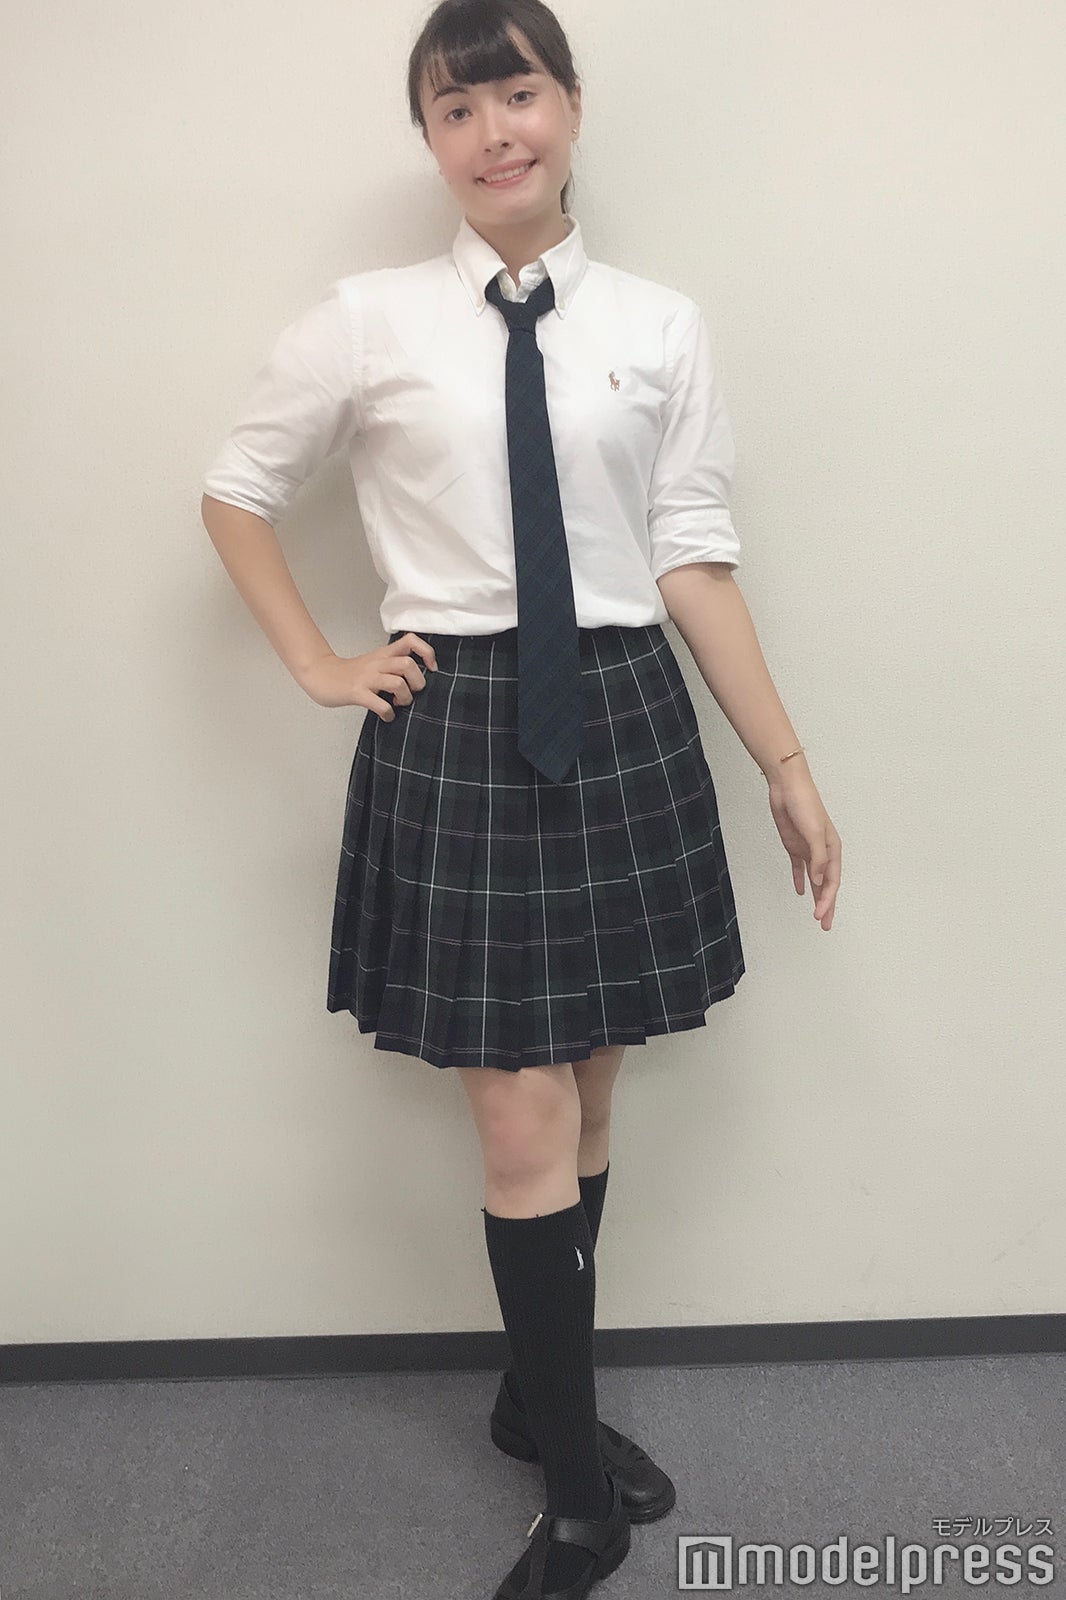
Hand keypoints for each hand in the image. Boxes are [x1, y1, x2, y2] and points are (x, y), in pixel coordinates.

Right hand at [300, 632, 438, 718]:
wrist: (320, 675)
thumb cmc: (350, 674)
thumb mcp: (375, 663)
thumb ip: (394, 666)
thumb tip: (417, 679)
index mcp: (384, 654)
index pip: (411, 641)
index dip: (426, 653)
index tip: (431, 668)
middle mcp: (377, 663)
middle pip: (408, 664)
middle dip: (417, 682)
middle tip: (411, 692)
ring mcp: (367, 678)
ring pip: (398, 682)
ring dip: (404, 698)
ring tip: (397, 704)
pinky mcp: (357, 692)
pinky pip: (380, 704)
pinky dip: (388, 713)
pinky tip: (386, 715)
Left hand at [766, 772, 840, 930]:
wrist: (787, 787)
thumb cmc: (805, 804)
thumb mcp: (813, 832)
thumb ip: (816, 858)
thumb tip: (818, 881)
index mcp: (832, 849)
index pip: (832, 881)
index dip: (827, 900)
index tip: (820, 916)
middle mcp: (822, 852)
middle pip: (826, 885)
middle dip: (827, 905)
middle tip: (826, 926)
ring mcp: (808, 850)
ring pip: (815, 880)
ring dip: (816, 896)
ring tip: (817, 915)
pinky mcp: (794, 846)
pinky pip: (799, 868)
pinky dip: (799, 880)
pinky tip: (799, 892)